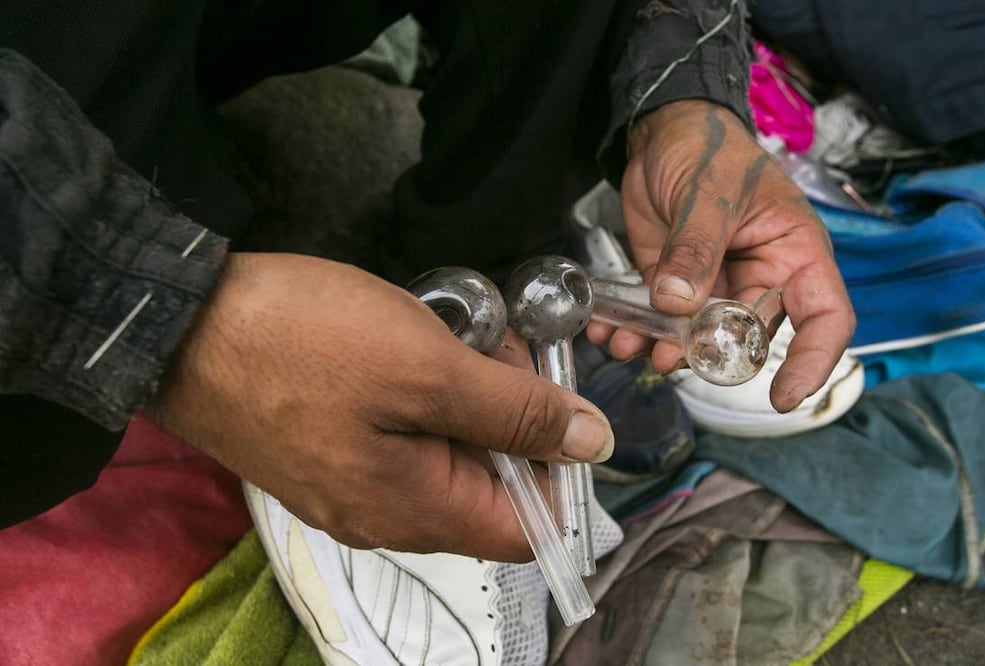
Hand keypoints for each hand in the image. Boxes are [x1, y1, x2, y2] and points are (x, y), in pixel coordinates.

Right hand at [145, 253, 613, 561]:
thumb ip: (514, 412)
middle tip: (501, 343)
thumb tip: (592, 445)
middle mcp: (386, 516)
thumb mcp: (427, 369)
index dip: (561, 471)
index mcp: (417, 512)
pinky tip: (417, 341)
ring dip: (469, 395)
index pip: (526, 528)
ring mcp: (351, 484)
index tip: (559, 404)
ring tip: (459, 332)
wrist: (180, 323)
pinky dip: (426, 392)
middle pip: (487, 484)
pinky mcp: (327, 448)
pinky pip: (403, 434)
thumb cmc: (304, 343)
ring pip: (447, 451)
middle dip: (510, 415)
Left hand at [587, 100, 854, 411]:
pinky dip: (634, 332)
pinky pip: (660, 323)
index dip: (813, 362)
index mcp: (795, 254)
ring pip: (698, 340)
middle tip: (669, 356)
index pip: (825, 318)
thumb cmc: (709, 147)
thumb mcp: (708, 192)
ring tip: (628, 345)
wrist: (664, 131)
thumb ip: (696, 247)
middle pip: (750, 340)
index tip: (783, 396)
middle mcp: (761, 279)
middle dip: (710, 357)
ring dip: (663, 350)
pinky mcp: (676, 288)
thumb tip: (679, 302)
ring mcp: (716, 288)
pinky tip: (609, 330)